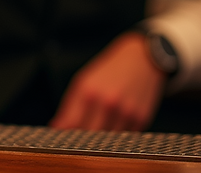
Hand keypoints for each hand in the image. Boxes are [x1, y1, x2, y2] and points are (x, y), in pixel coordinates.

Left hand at [49, 31, 165, 131]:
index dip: (64, 133)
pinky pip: (124, 137)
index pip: (71, 124)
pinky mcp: (141, 119)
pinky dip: (117, 133)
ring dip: (101, 138)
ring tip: (101, 124)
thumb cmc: (109, 70)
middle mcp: (107, 103)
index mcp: (88, 92)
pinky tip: (117, 120)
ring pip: (107, 141)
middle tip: (80, 134)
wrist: (142, 59)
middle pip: (89, 135)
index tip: (62, 135)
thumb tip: (57, 127)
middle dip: (82, 138)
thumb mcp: (84, 81)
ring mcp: (126, 112)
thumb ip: (69, 106)